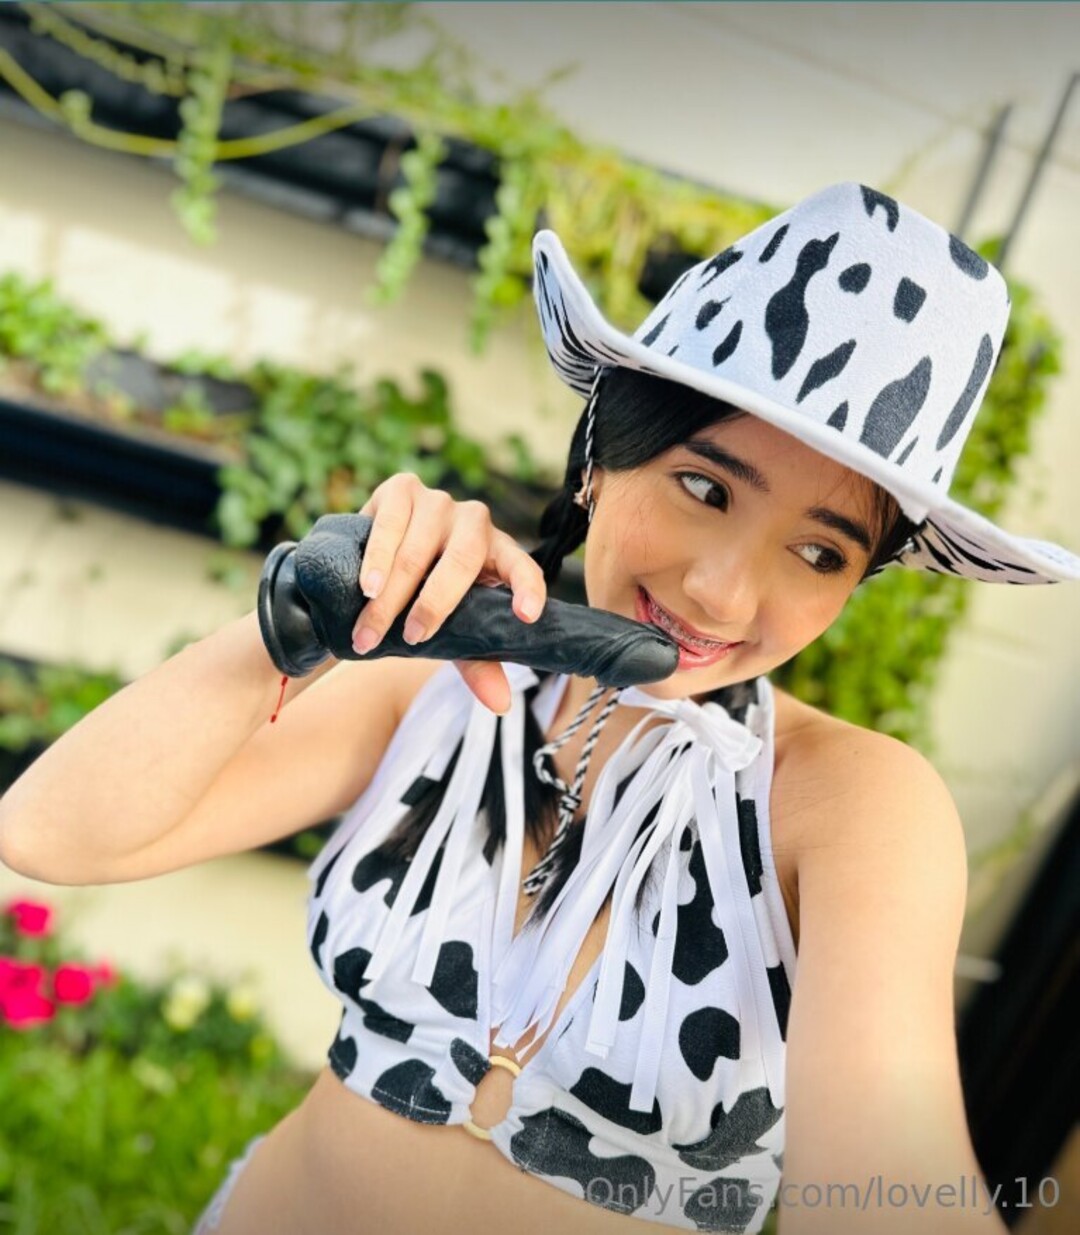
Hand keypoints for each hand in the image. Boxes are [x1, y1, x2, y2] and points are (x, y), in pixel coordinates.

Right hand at [351, 474, 546, 713]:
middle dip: (433, 605)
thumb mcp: (455, 632)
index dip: (528, 588)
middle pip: (462, 561)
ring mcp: (439, 502)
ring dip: (393, 593)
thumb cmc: (427, 599)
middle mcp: (475, 523)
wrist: (378, 565)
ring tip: (372, 628)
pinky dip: (378, 558)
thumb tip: (501, 704)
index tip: (526, 616)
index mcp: (500, 555)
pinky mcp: (402, 488)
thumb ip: (478, 662)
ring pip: (419, 548)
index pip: (525, 567)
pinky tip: (368, 586)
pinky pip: (391, 523)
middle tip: (411, 640)